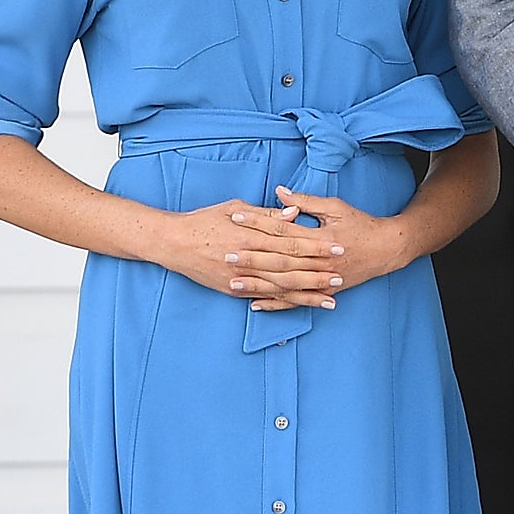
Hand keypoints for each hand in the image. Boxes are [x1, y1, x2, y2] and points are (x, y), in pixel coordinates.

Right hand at [160, 196, 345, 311]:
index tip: (337, 245)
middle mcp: (248, 258)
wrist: (173, 243)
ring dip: (306, 293)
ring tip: (330, 297)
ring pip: (280, 287)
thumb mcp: (236, 208)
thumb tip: (294, 213)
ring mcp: (240, 277)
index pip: (291, 240)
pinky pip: (263, 298)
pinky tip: (300, 306)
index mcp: (251, 234)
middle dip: (317, 271)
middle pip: (290, 266)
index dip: (316, 244)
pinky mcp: (233, 290)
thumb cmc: (205, 220)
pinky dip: (283, 303)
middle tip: (341, 274)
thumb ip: (267, 214)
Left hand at [225, 185, 411, 311]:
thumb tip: (279, 192)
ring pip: (284, 283)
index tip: (237, 216)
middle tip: (226, 252)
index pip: (282, 228)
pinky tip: (255, 304)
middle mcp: (318, 261)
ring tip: (233, 281)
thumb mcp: (336, 207)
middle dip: (251, 256)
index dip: (259, 221)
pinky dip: (275, 304)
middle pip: (279, 259)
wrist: (386, 249)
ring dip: (258, 283)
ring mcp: (320, 280)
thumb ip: (306, 201)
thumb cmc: (360, 224)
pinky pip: (295, 301)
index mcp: (319, 237)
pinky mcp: (322, 292)